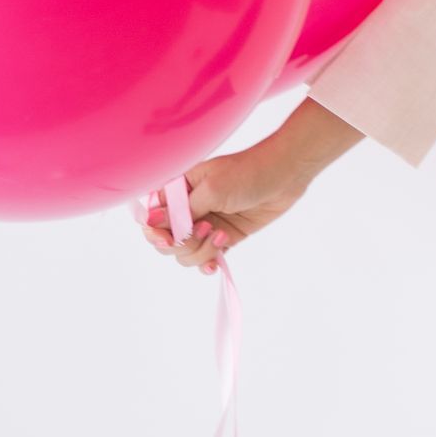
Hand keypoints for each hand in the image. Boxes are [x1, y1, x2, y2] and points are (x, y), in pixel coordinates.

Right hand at [139, 139, 317, 275]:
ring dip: (201, 251)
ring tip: (222, 235)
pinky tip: (215, 263)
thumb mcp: (211, 189)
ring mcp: (205, 224)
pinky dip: (208, 263)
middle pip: (166, 241)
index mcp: (179, 189)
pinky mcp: (223, 236)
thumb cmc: (249, 173)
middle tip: (206, 229)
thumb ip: (181, 209)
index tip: (168, 237)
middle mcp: (188, 208)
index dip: (155, 232)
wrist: (285, 176)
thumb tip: (149, 221)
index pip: (152, 217)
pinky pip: (206, 258)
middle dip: (182, 243)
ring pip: (185, 253)